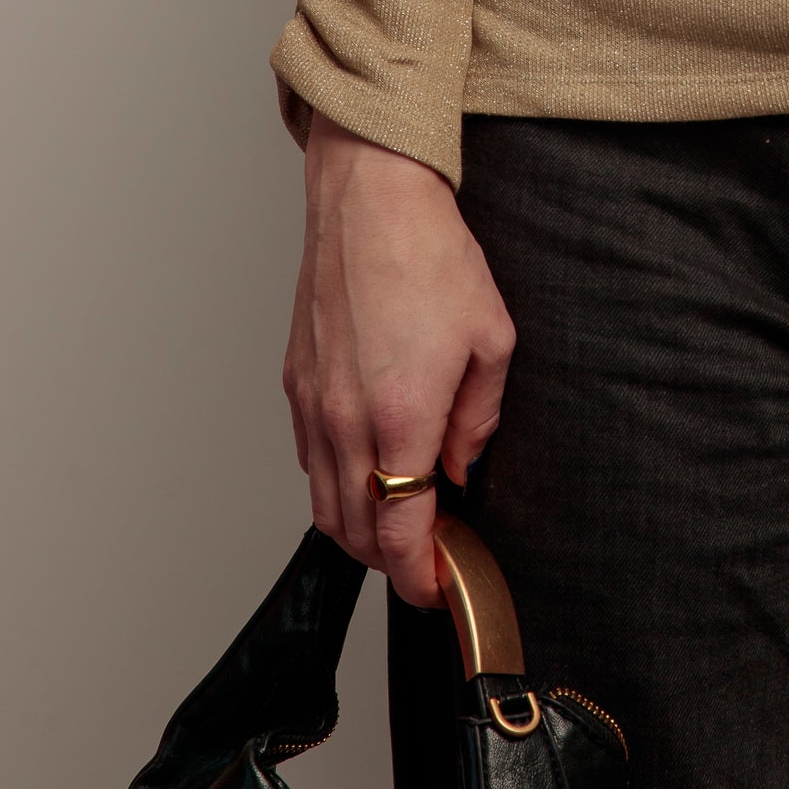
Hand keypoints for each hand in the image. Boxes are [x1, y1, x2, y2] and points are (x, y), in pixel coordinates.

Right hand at [282, 115, 515, 607]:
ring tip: (399, 520)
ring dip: (359, 529)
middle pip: (355, 532)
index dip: (420, 576)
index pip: (401, 532)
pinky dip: (335, 484)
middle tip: (428, 558)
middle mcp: (345, 421)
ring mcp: (312, 403)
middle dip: (392, 561)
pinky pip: (309, 460)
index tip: (439, 590)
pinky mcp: (295, 382)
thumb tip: (461, 468)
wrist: (370, 198)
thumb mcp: (492, 337)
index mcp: (400, 416)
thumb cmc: (431, 255)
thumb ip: (479, 417)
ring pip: (323, 504)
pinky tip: (367, 468)